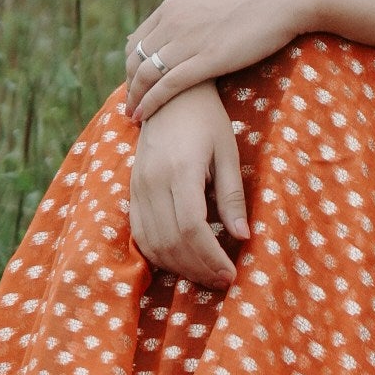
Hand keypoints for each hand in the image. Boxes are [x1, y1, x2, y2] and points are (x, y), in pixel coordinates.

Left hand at [124, 0, 318, 124]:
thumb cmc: (256, 0)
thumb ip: (190, 13)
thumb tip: (180, 27)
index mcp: (173, 6)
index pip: (136, 40)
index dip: (130, 65)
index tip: (134, 83)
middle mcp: (173, 21)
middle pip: (135, 59)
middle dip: (129, 84)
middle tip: (130, 103)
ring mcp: (188, 40)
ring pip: (145, 74)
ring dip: (135, 97)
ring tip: (132, 114)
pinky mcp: (207, 60)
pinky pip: (167, 85)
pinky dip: (150, 102)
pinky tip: (144, 116)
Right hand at [127, 82, 249, 290]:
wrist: (168, 94)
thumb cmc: (206, 120)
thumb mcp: (228, 152)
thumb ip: (232, 196)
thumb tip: (242, 237)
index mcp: (180, 170)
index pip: (191, 229)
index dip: (211, 258)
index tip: (231, 274)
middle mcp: (152, 182)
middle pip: (171, 242)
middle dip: (198, 269)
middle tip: (223, 280)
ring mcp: (138, 187)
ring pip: (153, 243)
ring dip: (180, 267)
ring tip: (206, 276)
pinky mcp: (132, 190)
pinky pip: (140, 234)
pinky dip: (160, 255)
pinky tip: (182, 261)